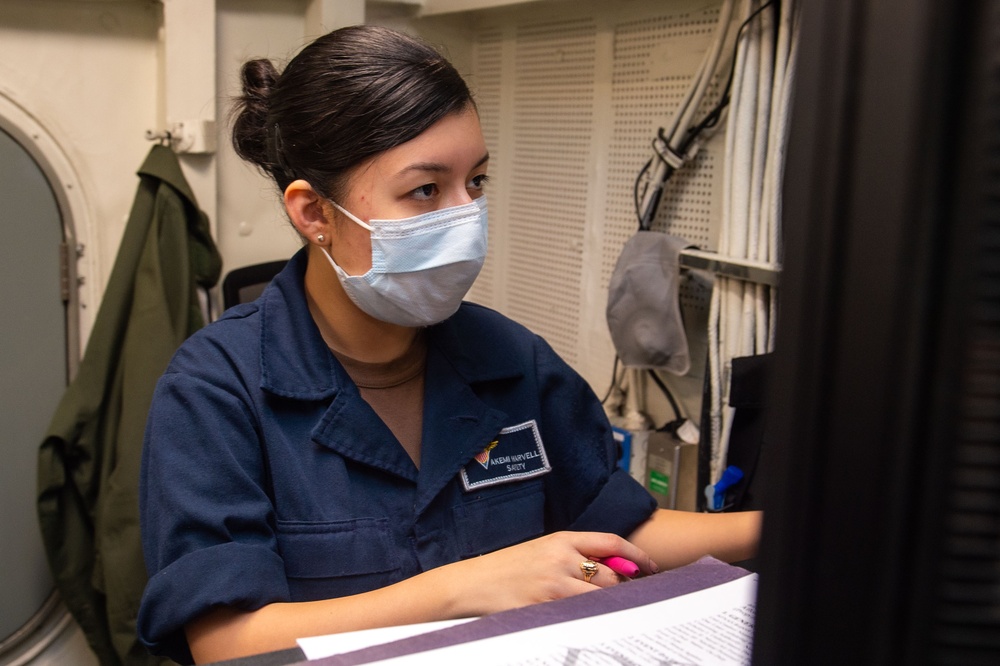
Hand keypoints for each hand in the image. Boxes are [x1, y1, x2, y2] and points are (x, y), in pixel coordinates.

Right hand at [444, 531, 657, 616]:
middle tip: (632, 596)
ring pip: (600, 596)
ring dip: (609, 603)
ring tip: (613, 609)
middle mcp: (560, 559)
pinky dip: (591, 616)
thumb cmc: (509, 567)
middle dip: (624, 587)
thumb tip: (613, 569)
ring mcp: (553, 584)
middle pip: (610, 575)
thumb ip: (574, 555)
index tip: (650, 567)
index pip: (610, 542)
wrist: (474, 583)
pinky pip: (581, 613)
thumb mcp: (542, 550)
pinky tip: (592, 619)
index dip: (636, 555)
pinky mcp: (546, 607)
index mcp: (561, 539)